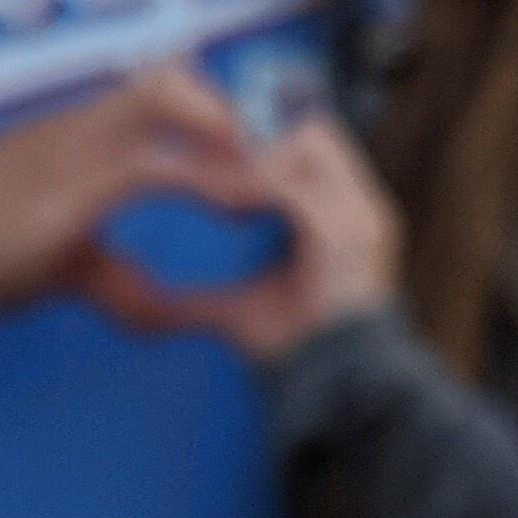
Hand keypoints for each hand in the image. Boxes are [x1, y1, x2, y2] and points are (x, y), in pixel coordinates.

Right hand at [0, 65, 268, 323]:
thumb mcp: (54, 264)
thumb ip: (111, 277)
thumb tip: (162, 312)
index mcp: (72, 136)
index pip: (157, 89)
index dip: (216, 108)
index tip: (263, 152)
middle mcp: (73, 128)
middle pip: (169, 75)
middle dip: (232, 109)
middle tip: (277, 161)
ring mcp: (64, 155)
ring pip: (164, 102)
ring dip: (227, 138)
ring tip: (269, 182)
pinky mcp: (59, 199)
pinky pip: (148, 171)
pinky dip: (201, 183)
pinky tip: (234, 210)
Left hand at [85, 112, 400, 364]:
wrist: (335, 389)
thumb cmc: (297, 349)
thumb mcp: (239, 310)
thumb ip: (203, 297)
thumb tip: (154, 305)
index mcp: (340, 212)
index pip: (307, 140)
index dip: (256, 141)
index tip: (202, 155)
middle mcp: (360, 204)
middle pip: (312, 128)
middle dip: (255, 139)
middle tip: (202, 160)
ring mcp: (363, 214)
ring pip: (308, 142)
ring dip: (252, 160)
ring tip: (208, 187)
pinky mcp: (351, 232)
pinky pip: (296, 186)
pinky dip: (254, 186)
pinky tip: (218, 204)